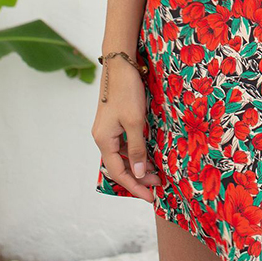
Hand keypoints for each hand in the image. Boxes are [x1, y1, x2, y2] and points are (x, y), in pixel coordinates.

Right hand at [92, 58, 162, 202]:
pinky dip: (136, 151)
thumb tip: (138, 173)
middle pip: (119, 166)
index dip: (135, 186)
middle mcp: (103, 137)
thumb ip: (136, 148)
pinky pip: (124, 144)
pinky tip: (148, 153)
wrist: (120, 64)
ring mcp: (108, 129)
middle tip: (158, 184)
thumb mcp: (135, 122)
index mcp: (103, 140)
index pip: (119, 172)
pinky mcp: (114, 121)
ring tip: (156, 172)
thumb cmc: (127, 91)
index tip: (150, 197)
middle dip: (138, 177)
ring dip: (138, 164)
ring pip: (123, 155)